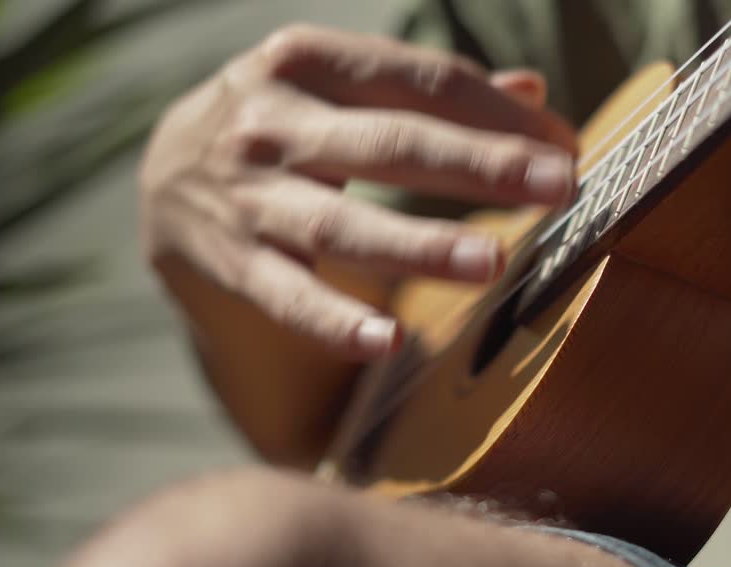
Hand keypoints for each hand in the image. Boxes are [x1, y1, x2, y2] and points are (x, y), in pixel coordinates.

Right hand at [140, 25, 577, 359]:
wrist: (163, 172)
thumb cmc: (286, 121)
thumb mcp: (339, 83)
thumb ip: (429, 89)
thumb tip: (533, 92)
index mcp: (310, 60)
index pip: (423, 82)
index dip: (500, 117)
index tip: (567, 149)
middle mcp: (272, 119)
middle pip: (392, 143)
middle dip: (480, 165)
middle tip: (559, 187)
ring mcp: (247, 194)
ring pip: (341, 224)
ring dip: (418, 245)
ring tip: (489, 264)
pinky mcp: (230, 260)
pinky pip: (286, 295)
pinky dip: (334, 321)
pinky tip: (388, 342)